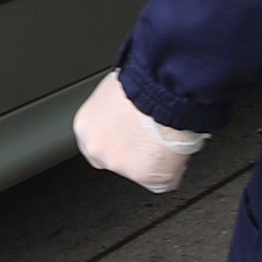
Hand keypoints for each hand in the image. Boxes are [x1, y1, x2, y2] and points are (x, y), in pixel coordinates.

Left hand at [74, 71, 206, 192]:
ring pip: (140, 170)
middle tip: (150, 136)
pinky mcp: (148, 178)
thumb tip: (122, 112)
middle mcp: (98, 150)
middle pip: (115, 159)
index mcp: (85, 127)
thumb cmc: (143, 80)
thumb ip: (111, 110)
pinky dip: (172, 169)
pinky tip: (176, 148)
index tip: (129, 134)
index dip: (117, 138)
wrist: (164, 88)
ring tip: (167, 135)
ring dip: (153, 159)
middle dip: (132, 152)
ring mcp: (122, 167)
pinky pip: (163, 180)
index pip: (96, 142)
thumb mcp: (114, 90)